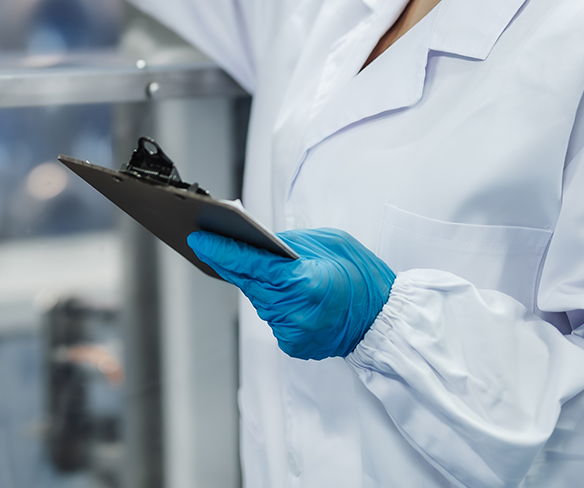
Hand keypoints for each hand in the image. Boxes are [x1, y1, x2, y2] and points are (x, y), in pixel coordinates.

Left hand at [187, 228, 395, 359]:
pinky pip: (273, 316)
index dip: (221, 251)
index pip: (250, 264)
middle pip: (248, 282)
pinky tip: (282, 291)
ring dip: (256, 283)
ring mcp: (292, 332)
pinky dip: (274, 302)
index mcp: (304, 282)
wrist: (385, 319)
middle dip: (231, 262)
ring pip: (259, 300)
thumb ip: (288, 243)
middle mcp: (294, 311)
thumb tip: (253, 240)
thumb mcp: (328, 243)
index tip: (197, 240)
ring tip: (256, 264)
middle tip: (210, 243)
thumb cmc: (361, 275)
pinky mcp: (293, 345)